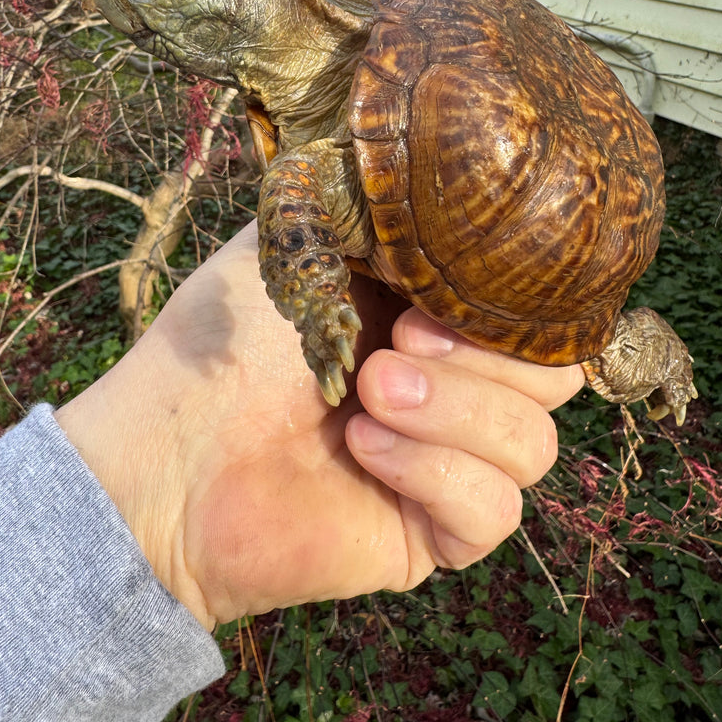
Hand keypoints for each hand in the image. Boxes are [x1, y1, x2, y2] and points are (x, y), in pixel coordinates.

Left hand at [56, 221, 582, 628]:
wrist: (168, 458)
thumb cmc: (226, 345)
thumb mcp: (302, 245)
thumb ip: (379, 214)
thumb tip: (444, 190)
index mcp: (432, 317)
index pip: (531, 309)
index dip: (510, 298)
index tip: (434, 291)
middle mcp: (452, 387)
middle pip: (554, 377)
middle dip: (484, 358)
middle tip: (395, 344)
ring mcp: (447, 461)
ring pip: (535, 445)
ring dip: (456, 412)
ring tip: (369, 395)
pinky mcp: (434, 532)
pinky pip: (497, 511)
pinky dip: (438, 473)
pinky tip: (364, 451)